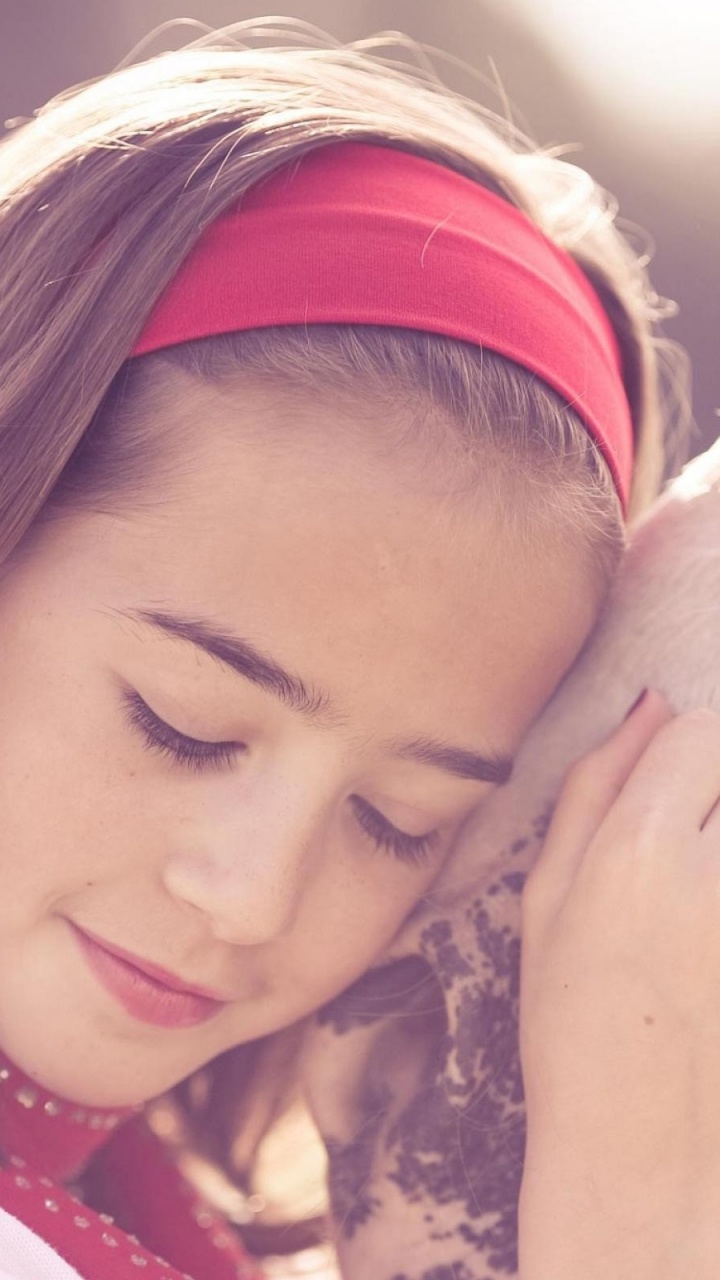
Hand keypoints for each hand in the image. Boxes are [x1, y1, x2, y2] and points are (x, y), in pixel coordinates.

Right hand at [519, 691, 719, 1279]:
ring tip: (700, 901)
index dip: (689, 754)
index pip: (702, 733)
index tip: (675, 792)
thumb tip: (649, 702)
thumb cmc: (575, 1024)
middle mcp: (717, 876)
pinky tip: (706, 931)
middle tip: (691, 855)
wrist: (645, 1153)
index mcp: (639, 852)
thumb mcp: (548, 899)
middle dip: (716, 797)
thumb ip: (595, 789)